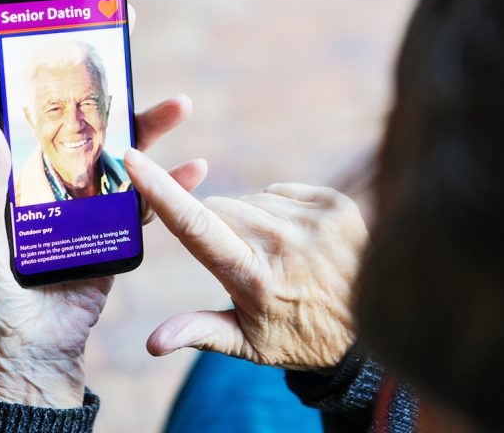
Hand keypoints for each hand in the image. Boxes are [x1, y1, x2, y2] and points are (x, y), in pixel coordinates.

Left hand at [0, 97, 206, 407]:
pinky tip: (194, 169)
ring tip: (183, 107)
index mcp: (29, 186)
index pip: (52, 131)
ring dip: (158, 138)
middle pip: (102, 141)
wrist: (29, 351)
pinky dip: (172, 188)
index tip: (96, 60)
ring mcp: (95, 215)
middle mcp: (64, 193)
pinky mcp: (119, 241)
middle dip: (131, 110)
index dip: (72, 96)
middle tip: (150, 82)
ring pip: (130, 168)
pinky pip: (147, 209)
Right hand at [124, 150, 367, 370]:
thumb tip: (152, 343)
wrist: (370, 327)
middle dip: (215, 228)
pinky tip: (295, 239)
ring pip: (250, 200)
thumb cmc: (300, 338)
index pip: (195, 225)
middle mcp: (282, 242)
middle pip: (219, 208)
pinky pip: (280, 191)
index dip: (159, 188)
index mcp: (252, 276)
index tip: (132, 157)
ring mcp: (312, 219)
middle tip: (241, 262)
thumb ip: (199, 332)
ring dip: (250, 221)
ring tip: (276, 256)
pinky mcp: (334, 203)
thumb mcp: (249, 345)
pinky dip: (278, 210)